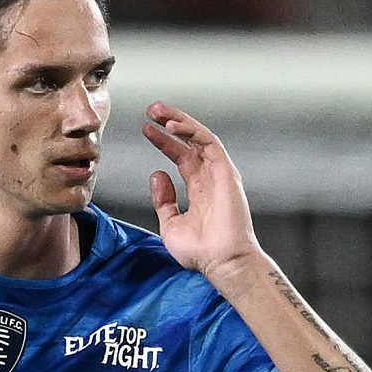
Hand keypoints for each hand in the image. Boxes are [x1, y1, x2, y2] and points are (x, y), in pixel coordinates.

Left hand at [143, 101, 264, 296]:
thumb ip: (164, 201)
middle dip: (170, 123)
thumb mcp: (171, 224)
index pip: (181, 156)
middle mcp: (210, 177)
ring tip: (157, 111)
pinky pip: (209, 143)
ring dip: (179, 121)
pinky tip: (172, 125)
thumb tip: (157, 174)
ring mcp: (219, 173)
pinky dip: (191, 131)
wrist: (221, 262)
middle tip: (151, 110)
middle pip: (190, 142)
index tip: (146, 129)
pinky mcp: (226, 172)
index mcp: (199, 189)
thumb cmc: (200, 251)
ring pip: (200, 137)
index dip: (163, 142)